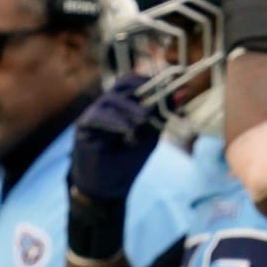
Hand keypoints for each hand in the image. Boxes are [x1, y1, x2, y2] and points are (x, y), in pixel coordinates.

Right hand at [70, 74, 161, 200]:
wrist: (109, 186)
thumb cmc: (129, 159)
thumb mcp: (152, 135)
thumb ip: (163, 115)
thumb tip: (182, 94)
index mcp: (124, 104)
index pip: (134, 82)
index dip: (151, 80)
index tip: (170, 84)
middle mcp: (108, 104)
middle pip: (122, 85)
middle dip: (142, 90)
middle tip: (159, 102)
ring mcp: (94, 113)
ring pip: (112, 99)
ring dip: (130, 108)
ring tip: (144, 120)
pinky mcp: (84, 126)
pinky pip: (98, 116)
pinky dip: (115, 121)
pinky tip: (128, 130)